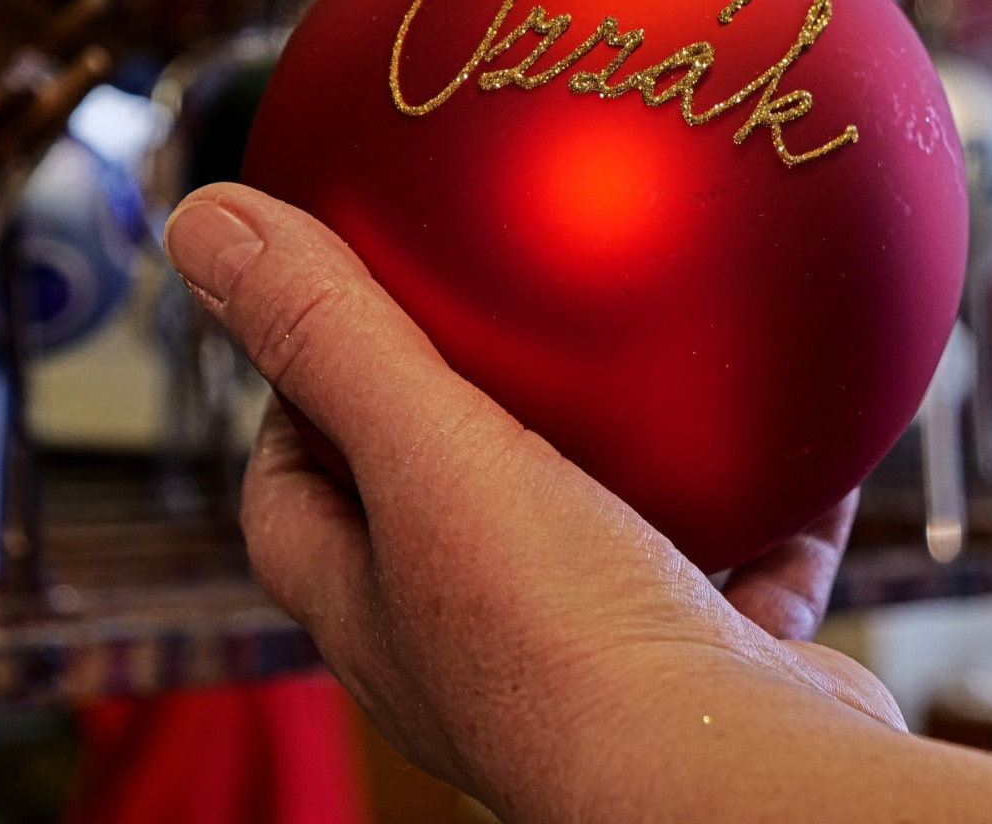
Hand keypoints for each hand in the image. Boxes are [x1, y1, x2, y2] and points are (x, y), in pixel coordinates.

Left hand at [164, 184, 900, 820]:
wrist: (730, 775)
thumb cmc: (564, 647)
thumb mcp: (430, 454)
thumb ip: (331, 335)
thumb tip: (204, 223)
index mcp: (377, 607)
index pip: (290, 498)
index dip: (294, 408)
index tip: (336, 323)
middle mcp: (469, 646)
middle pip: (431, 516)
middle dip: (451, 425)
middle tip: (492, 328)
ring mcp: (590, 661)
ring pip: (585, 542)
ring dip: (608, 467)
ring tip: (636, 377)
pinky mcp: (703, 669)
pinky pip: (730, 570)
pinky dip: (754, 516)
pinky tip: (787, 457)